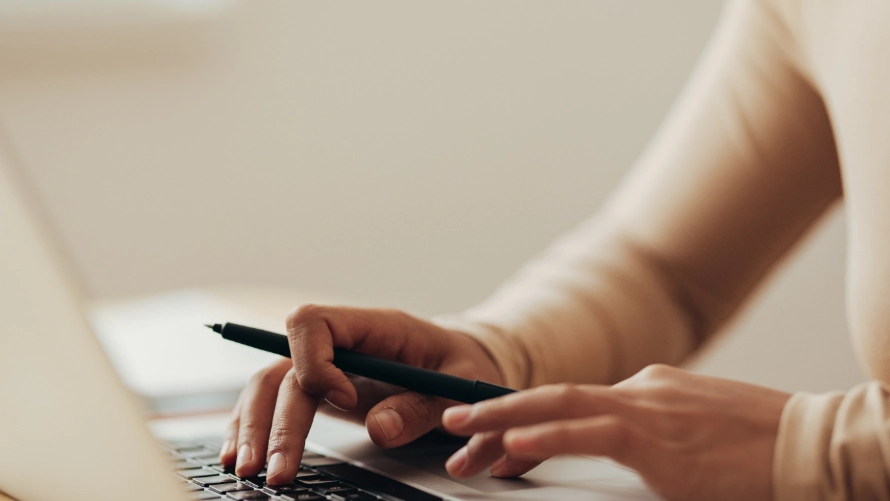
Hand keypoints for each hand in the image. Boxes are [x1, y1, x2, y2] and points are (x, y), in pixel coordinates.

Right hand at [219, 305, 502, 484]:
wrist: (462, 360)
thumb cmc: (461, 364)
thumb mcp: (458, 385)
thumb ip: (422, 406)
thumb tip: (380, 429)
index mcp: (374, 326)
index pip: (315, 322)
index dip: (316, 361)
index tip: (343, 402)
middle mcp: (341, 343)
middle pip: (285, 366)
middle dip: (274, 418)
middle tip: (274, 468)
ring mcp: (326, 366)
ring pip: (270, 384)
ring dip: (254, 426)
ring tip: (247, 470)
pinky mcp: (321, 390)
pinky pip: (276, 401)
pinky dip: (256, 427)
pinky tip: (243, 456)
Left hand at [441, 365, 790, 500]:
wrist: (812, 446)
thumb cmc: (760, 444)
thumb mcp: (697, 429)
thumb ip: (654, 430)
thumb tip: (623, 440)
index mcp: (647, 389)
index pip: (570, 401)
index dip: (524, 415)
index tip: (490, 431)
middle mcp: (639, 390)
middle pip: (552, 399)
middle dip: (496, 412)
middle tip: (453, 425)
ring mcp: (647, 409)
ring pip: (559, 409)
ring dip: (504, 421)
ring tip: (462, 432)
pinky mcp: (658, 439)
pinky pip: (591, 434)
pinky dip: (548, 437)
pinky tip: (514, 445)